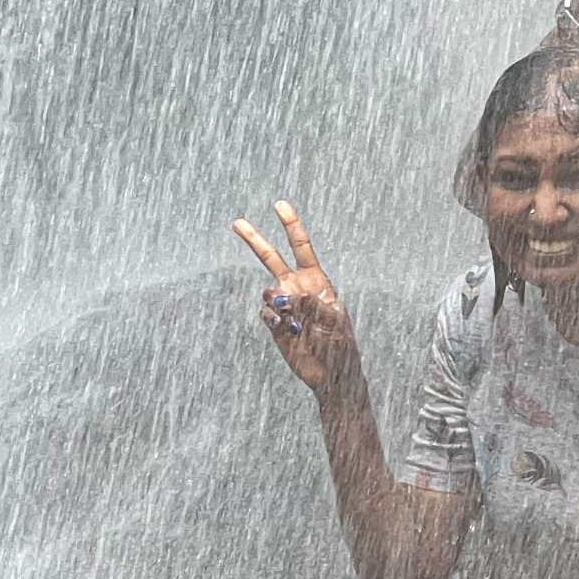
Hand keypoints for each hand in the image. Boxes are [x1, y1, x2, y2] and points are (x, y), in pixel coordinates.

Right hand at [233, 201, 359, 396]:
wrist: (330, 374)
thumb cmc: (340, 345)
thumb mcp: (336, 323)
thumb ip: (317, 307)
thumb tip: (295, 294)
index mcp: (316, 281)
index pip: (302, 248)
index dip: (291, 226)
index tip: (280, 205)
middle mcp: (297, 289)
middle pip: (272, 259)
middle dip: (255, 240)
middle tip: (237, 222)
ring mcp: (284, 306)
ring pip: (268, 291)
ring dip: (278, 301)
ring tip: (293, 317)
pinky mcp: (274, 325)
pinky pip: (265, 313)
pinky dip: (273, 319)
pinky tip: (286, 328)